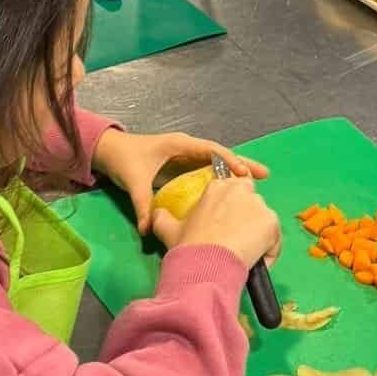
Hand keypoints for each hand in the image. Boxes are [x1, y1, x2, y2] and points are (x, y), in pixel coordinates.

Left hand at [93, 128, 271, 235]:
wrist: (111, 152)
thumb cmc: (125, 160)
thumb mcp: (135, 181)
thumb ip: (142, 205)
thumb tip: (148, 230)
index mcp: (180, 145)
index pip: (211, 150)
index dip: (229, 160)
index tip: (245, 172)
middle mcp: (188, 148)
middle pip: (221, 155)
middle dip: (242, 164)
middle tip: (265, 174)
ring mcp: (187, 156)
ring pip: (217, 162)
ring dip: (236, 170)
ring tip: (257, 183)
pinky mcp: (185, 165)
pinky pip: (209, 170)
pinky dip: (223, 177)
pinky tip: (234, 191)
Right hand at [158, 171, 281, 272]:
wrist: (206, 265)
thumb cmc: (188, 246)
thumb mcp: (168, 229)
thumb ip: (162, 217)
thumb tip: (156, 214)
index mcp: (217, 186)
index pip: (234, 188)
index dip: (233, 208)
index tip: (228, 225)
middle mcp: (241, 189)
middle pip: (251, 202)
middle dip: (247, 220)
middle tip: (235, 241)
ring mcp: (259, 205)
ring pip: (264, 221)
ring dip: (258, 236)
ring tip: (244, 255)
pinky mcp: (272, 222)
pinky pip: (274, 240)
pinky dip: (268, 253)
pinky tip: (255, 263)